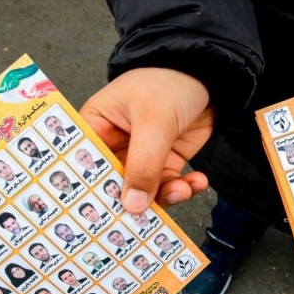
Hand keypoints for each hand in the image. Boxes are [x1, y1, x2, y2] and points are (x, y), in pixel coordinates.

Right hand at [79, 68, 213, 212]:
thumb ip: (143, 165)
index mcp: (97, 126)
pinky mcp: (165, 161)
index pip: (84, 164)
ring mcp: (141, 155)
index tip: (97, 218)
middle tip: (145, 219)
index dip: (89, 191)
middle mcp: (114, 145)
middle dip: (132, 202)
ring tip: (183, 189)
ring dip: (165, 195)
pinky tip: (196, 182)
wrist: (210, 74)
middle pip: (114, 185)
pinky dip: (184, 188)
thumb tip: (132, 207)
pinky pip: (169, 185)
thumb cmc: (169, 82)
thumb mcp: (154, 121)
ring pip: (145, 191)